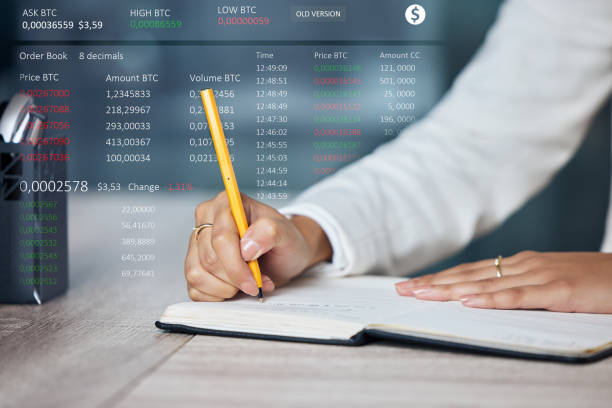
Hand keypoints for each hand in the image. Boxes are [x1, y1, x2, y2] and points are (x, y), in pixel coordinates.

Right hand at [184, 191, 331, 300]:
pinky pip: (195, 287)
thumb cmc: (284, 241)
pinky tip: (234, 288)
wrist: (284, 256)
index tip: (253, 282)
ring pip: (197, 274)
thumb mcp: (287, 233)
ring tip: (247, 283)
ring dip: (225, 288)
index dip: (236, 266)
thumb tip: (247, 246)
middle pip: (209, 259)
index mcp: (226, 203)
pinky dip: (217, 295)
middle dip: (235, 278)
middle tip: (257, 282)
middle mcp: (207, 219)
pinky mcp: (193, 264)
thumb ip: (271, 231)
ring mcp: (196, 242)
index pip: (221, 238)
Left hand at [395, 251, 611, 312]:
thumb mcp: (550, 283)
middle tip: (403, 290)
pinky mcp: (558, 290)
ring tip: (422, 294)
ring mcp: (540, 276)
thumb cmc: (592, 282)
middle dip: (433, 283)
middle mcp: (523, 265)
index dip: (440, 278)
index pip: (470, 272)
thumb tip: (486, 299)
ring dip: (451, 289)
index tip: (413, 284)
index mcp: (520, 264)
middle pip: (469, 275)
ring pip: (486, 283)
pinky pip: (519, 296)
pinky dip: (492, 299)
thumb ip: (521, 290)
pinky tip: (469, 302)